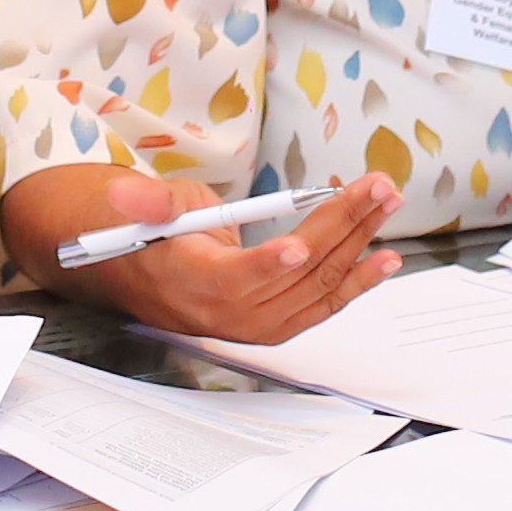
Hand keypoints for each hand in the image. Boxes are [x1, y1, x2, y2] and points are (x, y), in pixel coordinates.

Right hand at [43, 167, 399, 346]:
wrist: (150, 278)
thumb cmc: (157, 237)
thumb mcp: (149, 207)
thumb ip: (148, 201)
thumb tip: (124, 193)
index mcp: (192, 281)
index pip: (233, 279)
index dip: (266, 265)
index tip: (298, 247)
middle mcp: (229, 311)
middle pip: (294, 273)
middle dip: (341, 224)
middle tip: (375, 188)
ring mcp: (257, 323)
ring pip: (318, 285)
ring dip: (359, 242)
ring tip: (387, 204)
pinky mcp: (278, 322)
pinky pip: (323, 305)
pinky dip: (357, 281)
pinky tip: (385, 260)